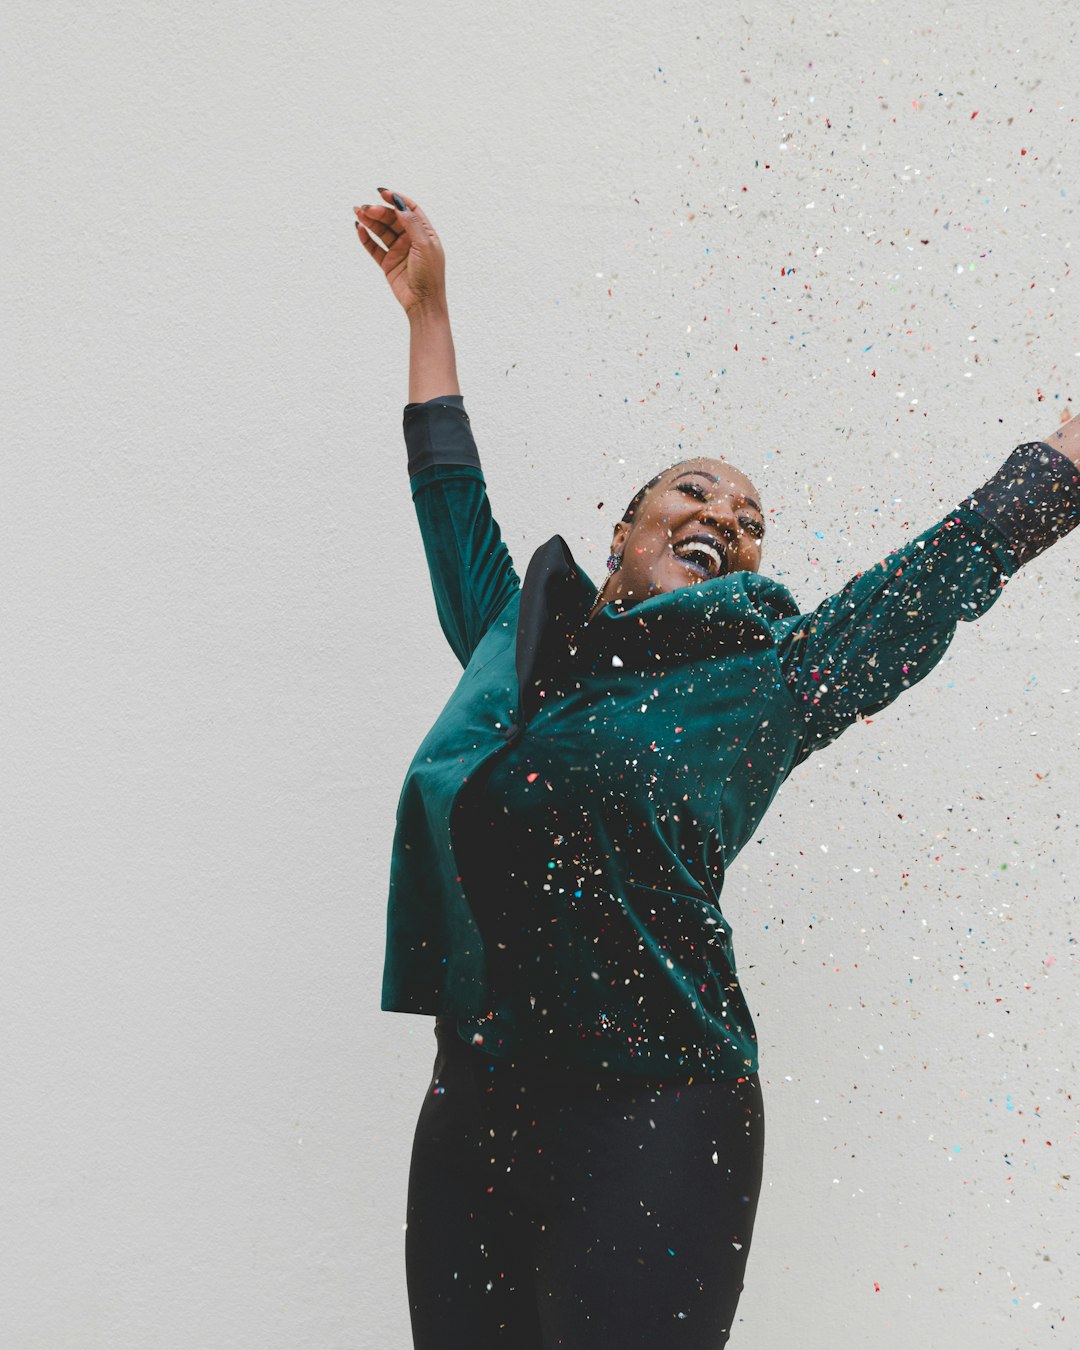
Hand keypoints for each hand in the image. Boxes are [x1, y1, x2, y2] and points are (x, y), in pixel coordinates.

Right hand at [354, 189, 447, 316]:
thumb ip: (412, 223)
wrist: (423, 302)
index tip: (382, 193)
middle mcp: (411, 240)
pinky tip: (359, 229)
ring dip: (370, 221)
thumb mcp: (424, 245)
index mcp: (424, 233)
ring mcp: (398, 251)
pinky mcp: (388, 263)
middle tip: (366, 208)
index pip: (409, 209)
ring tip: (358, 212)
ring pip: (382, 231)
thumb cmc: (430, 275)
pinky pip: (375, 248)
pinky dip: (366, 238)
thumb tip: (399, 204)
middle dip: (379, 211)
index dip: (396, 199)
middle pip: (393, 219)